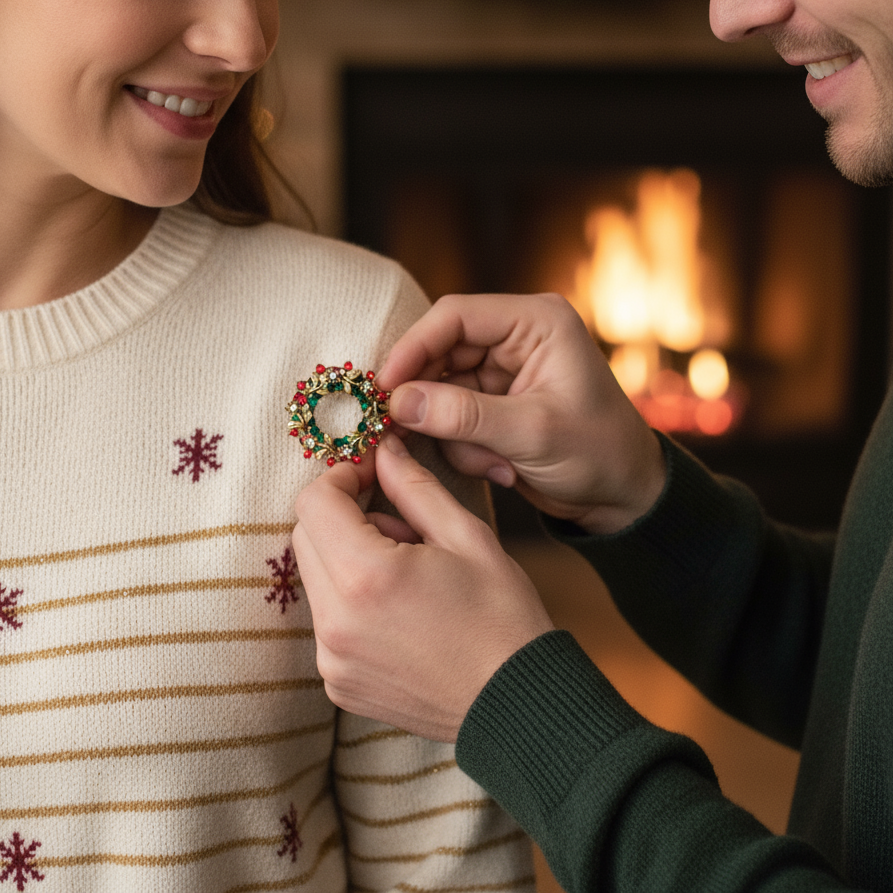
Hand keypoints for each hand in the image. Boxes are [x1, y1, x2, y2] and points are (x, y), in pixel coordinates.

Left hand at [292, 434, 553, 742]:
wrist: (516, 701)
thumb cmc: (502, 616)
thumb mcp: (466, 536)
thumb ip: (414, 486)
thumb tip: (383, 450)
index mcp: (367, 576)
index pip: (314, 503)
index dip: (341, 477)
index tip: (370, 474)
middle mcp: (335, 622)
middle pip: (306, 538)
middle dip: (343, 517)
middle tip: (401, 527)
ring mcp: (332, 658)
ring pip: (316, 579)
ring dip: (348, 560)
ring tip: (407, 574)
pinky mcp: (337, 682)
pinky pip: (327, 621)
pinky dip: (351, 602)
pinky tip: (401, 611)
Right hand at [377, 292, 664, 534]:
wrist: (622, 496)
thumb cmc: (599, 454)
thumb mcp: (532, 433)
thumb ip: (464, 416)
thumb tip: (398, 403)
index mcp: (536, 323)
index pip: (455, 317)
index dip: (413, 347)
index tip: (383, 386)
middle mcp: (516, 339)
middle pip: (440, 353)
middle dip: (427, 398)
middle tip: (401, 431)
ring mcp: (502, 374)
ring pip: (440, 392)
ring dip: (454, 434)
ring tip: (494, 463)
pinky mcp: (493, 406)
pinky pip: (451, 420)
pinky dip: (465, 449)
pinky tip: (501, 469)